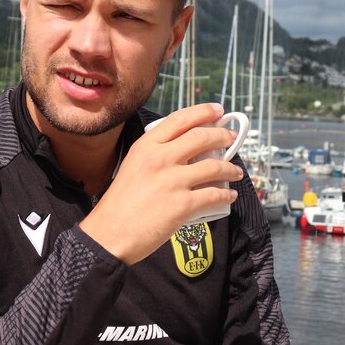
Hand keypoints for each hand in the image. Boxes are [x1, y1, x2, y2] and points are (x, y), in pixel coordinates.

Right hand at [80, 103, 242, 264]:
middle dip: (223, 136)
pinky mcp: (183, 205)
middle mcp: (160, 158)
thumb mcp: (132, 166)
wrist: (109, 233)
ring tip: (235, 172)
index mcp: (146, 146)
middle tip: (231, 139)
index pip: (180, 119)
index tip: (217, 110)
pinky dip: (226, 195)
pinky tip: (229, 195)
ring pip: (214, 166)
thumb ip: (155, 154)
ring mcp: (172, 181)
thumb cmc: (119, 204)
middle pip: (202, 137)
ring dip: (230, 168)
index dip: (203, 112)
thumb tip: (185, 150)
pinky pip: (214, 195)